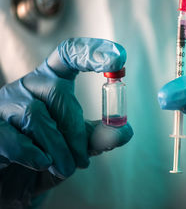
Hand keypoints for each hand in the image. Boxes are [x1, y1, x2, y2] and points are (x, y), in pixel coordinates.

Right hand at [0, 38, 132, 205]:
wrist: (11, 182)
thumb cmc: (48, 156)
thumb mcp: (79, 147)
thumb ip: (99, 137)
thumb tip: (125, 130)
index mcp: (52, 80)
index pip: (69, 54)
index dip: (92, 51)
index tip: (119, 58)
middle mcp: (27, 85)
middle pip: (57, 91)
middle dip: (75, 129)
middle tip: (83, 159)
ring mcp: (4, 103)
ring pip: (36, 116)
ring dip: (58, 148)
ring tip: (66, 168)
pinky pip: (12, 137)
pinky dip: (33, 154)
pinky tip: (43, 164)